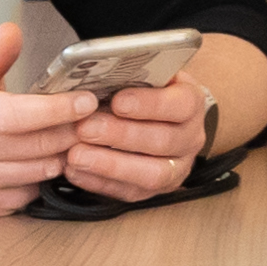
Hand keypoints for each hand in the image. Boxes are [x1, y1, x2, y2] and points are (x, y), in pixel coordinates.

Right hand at [0, 20, 92, 217]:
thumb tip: (12, 31)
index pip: (16, 115)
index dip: (57, 110)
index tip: (85, 101)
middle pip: (37, 144)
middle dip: (70, 131)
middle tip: (89, 119)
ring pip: (39, 171)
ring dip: (61, 154)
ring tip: (67, 138)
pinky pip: (29, 193)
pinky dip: (41, 177)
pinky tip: (39, 160)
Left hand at [59, 68, 215, 201]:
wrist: (161, 120)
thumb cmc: (146, 91)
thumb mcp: (148, 75)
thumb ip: (131, 75)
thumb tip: (98, 73)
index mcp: (191, 103)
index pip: (180, 105)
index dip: (149, 104)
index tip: (117, 101)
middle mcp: (190, 138)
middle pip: (162, 141)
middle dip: (120, 136)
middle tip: (85, 128)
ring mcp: (177, 168)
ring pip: (151, 174)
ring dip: (110, 165)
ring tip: (76, 155)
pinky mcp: (156, 191)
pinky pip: (130, 192)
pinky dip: (99, 183)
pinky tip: (75, 171)